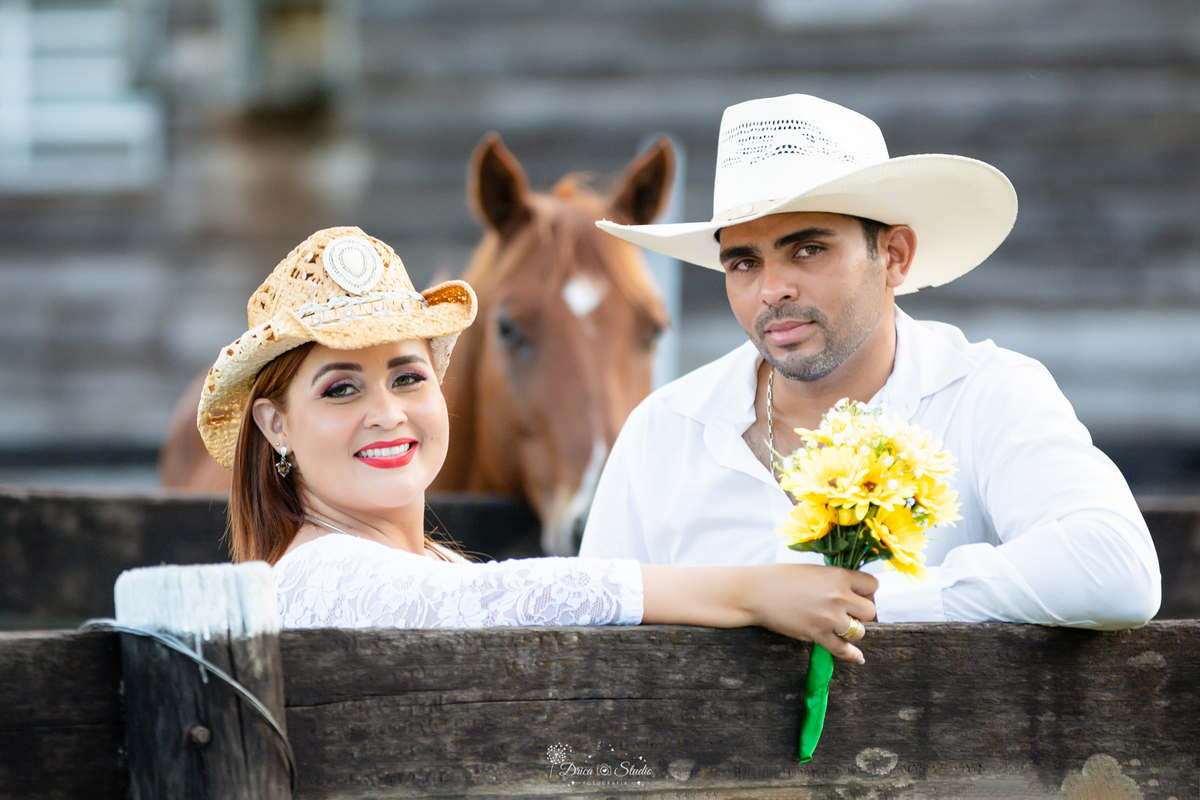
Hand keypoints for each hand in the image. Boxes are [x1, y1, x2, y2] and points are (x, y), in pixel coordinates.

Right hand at [640, 564, 876, 663]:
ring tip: (840, 627)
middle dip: (862, 613)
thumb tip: (854, 593)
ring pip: (859, 631)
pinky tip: (857, 657)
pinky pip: (844, 650)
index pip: (873, 585)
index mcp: (838, 575)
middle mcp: (838, 596)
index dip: (868, 591)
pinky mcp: (818, 635)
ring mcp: (829, 617)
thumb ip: (836, 580)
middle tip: (850, 613)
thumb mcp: (814, 572)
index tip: (860, 595)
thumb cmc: (781, 578)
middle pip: (870, 610)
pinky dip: (852, 655)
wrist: (756, 592)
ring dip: (852, 631)